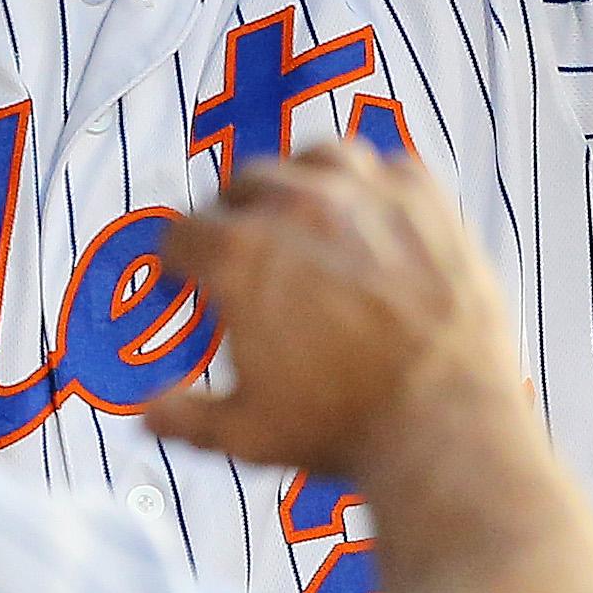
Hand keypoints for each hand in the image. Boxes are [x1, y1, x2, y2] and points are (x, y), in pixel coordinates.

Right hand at [153, 146, 592, 592]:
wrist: (446, 425)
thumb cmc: (344, 429)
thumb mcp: (246, 433)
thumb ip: (185, 416)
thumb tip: (146, 414)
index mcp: (239, 254)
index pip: (182, 233)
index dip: (179, 260)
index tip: (188, 276)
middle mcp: (296, 205)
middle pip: (243, 182)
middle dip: (234, 215)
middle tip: (248, 252)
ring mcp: (365, 193)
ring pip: (313, 159)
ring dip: (301, 182)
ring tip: (307, 217)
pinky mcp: (423, 197)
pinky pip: (387, 165)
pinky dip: (374, 186)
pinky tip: (373, 218)